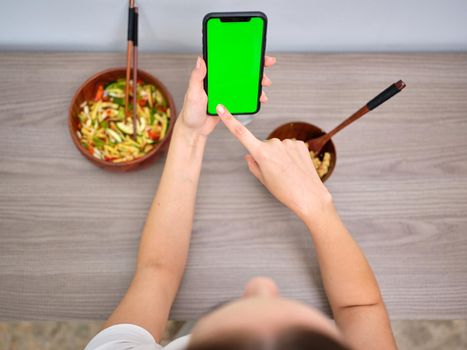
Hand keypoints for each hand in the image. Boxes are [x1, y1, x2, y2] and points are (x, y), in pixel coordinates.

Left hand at [178, 56, 275, 137]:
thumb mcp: (193, 93)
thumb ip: (196, 77)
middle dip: (255, 68)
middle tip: (266, 68)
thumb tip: (200, 60)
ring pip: (245, 83)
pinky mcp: (230, 102)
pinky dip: (253, 97)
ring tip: (265, 86)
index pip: (228, 60)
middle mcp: (220, 81)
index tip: (254, 51)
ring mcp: (226, 91)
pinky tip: (260, 98)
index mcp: (211, 75)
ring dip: (256, 83)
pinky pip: (244, 97)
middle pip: (240, 70)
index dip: (241, 54)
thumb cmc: (190, 111)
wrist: (195, 130)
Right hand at [216, 104, 332, 222]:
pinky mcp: (300, 144)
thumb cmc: (285, 191)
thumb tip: (249, 155)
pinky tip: (295, 167)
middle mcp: (274, 144)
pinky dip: (291, 156)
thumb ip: (253, 165)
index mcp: (261, 153)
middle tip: (276, 173)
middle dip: (266, 156)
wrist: (309, 196)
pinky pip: (290, 147)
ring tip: (288, 172)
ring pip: (278, 147)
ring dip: (280, 156)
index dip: (229, 120)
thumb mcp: (264, 180)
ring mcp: (288, 143)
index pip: (241, 133)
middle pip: (264, 146)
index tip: (221, 108)